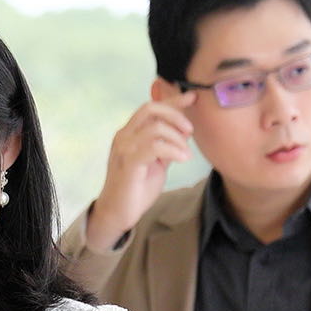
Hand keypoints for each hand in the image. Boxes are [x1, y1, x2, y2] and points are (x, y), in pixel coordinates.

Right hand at [85, 95, 195, 250]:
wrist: (117, 213)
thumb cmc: (136, 188)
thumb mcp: (157, 162)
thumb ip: (166, 145)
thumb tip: (184, 129)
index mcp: (130, 133)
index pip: (151, 107)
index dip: (173, 100)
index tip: (193, 97)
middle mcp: (124, 136)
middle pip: (150, 108)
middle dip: (175, 114)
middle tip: (190, 130)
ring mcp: (124, 148)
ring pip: (155, 127)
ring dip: (177, 137)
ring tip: (186, 153)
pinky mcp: (129, 163)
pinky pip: (154, 147)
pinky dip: (173, 150)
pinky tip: (182, 159)